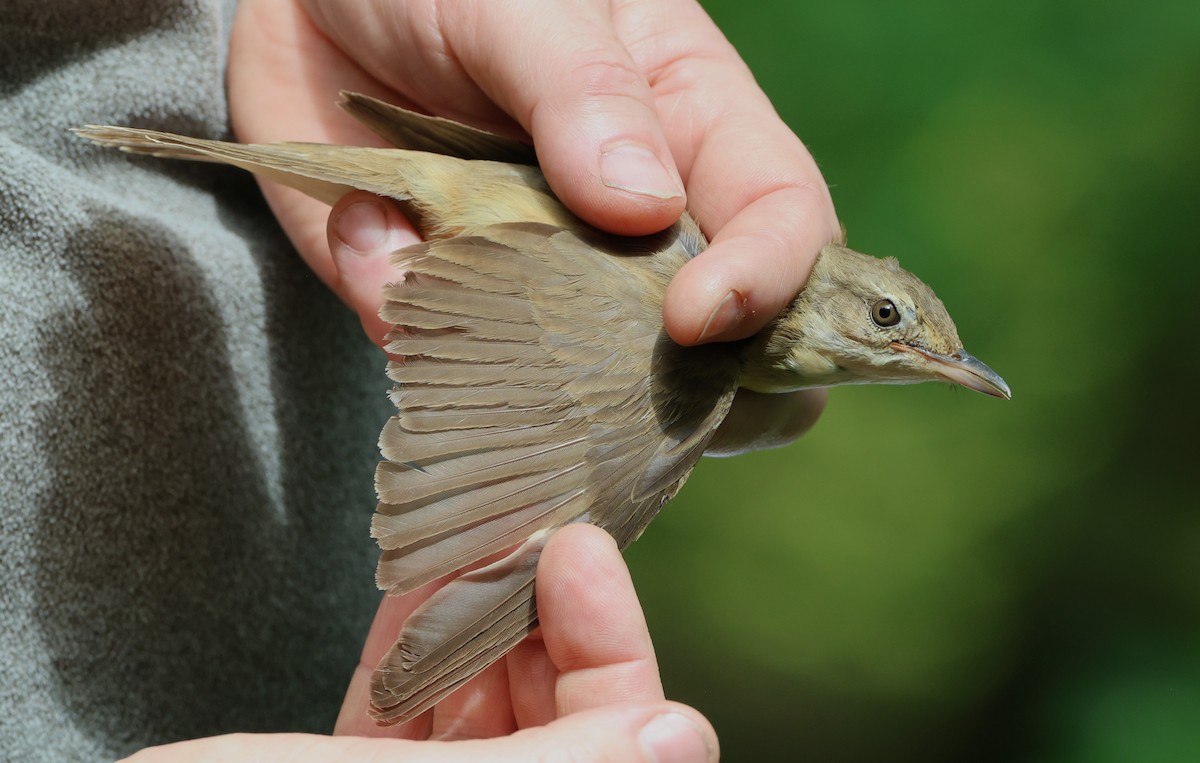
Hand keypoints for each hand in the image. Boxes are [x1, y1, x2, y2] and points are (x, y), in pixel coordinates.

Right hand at [121, 525, 716, 760]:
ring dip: (478, 610)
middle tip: (520, 515)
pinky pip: (408, 703)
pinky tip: (417, 568)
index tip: (576, 545)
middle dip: (535, 613)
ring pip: (482, 700)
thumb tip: (684, 736)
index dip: (611, 649)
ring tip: (470, 524)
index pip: (619, 748)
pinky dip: (414, 636)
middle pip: (554, 716)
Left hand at [228, 0, 830, 452]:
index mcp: (688, 119)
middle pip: (711, 329)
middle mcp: (634, 213)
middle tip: (596, 372)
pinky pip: (450, 342)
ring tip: (434, 269)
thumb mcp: (522, 0)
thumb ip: (585, 90)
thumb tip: (648, 209)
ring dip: (510, 346)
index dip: (766, 277)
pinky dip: (400, 307)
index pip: (779, 212)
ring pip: (580, 367)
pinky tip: (369, 235)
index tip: (695, 321)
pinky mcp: (457, 291)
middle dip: (666, 374)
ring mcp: (545, 263)